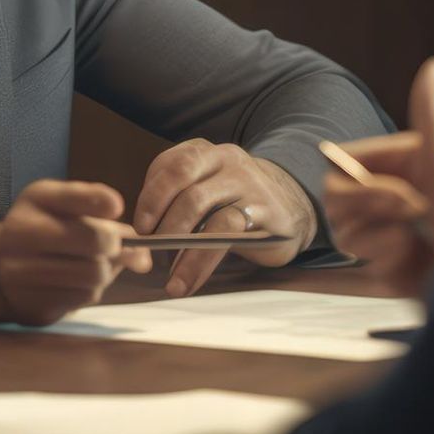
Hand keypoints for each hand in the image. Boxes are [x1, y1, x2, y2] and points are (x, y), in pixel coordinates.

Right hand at [0, 181, 151, 324]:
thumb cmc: (43, 228)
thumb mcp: (64, 205)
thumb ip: (105, 219)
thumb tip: (143, 255)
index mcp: (33, 201)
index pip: (74, 197)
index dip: (100, 202)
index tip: (116, 208)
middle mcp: (19, 236)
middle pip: (95, 243)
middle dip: (114, 246)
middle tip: (112, 247)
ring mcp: (21, 276)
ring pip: (94, 277)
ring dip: (104, 272)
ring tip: (90, 263)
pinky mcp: (31, 308)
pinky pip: (83, 301)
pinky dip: (89, 291)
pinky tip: (74, 281)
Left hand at [131, 139, 318, 298]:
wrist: (293, 206)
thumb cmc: (235, 203)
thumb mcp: (206, 191)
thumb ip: (176, 203)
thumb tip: (140, 238)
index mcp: (204, 153)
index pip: (168, 166)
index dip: (149, 198)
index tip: (140, 229)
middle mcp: (225, 160)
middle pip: (181, 178)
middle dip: (158, 215)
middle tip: (146, 248)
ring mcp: (246, 182)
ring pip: (200, 206)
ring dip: (177, 245)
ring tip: (167, 277)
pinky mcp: (263, 210)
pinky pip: (225, 233)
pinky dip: (200, 260)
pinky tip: (188, 280)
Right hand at [322, 57, 433, 297]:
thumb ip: (432, 118)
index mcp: (406, 161)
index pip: (346, 162)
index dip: (365, 182)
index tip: (404, 195)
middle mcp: (395, 188)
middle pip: (336, 193)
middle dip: (373, 207)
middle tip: (413, 215)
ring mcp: (388, 224)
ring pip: (342, 225)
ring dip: (378, 237)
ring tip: (413, 241)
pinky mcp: (386, 259)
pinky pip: (358, 253)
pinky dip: (385, 259)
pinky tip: (414, 261)